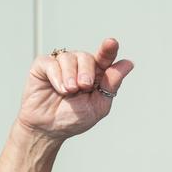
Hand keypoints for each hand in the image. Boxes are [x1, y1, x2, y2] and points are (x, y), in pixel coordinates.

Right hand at [16, 38, 133, 140]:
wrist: (49, 128)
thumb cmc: (74, 118)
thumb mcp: (98, 106)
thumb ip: (111, 84)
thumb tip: (128, 63)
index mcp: (96, 75)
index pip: (105, 58)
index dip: (108, 49)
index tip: (112, 43)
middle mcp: (79, 66)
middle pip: (86, 57)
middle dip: (86, 72)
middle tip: (84, 87)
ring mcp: (61, 64)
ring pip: (68, 57)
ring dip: (70, 76)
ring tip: (69, 92)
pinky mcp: (43, 65)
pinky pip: (51, 62)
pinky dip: (57, 77)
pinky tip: (59, 89)